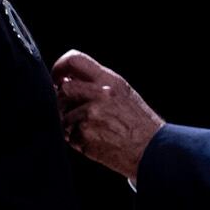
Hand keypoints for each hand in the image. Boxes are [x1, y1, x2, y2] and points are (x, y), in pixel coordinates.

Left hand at [53, 51, 164, 179]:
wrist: (152, 149)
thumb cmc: (139, 122)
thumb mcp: (123, 92)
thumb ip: (97, 83)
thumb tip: (66, 81)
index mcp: (109, 80)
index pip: (74, 60)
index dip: (60, 67)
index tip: (58, 77)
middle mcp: (99, 95)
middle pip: (63, 90)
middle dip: (63, 101)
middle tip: (72, 110)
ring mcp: (90, 116)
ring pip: (64, 116)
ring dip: (71, 124)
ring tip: (92, 129)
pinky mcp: (85, 136)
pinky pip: (69, 136)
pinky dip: (78, 140)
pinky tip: (95, 141)